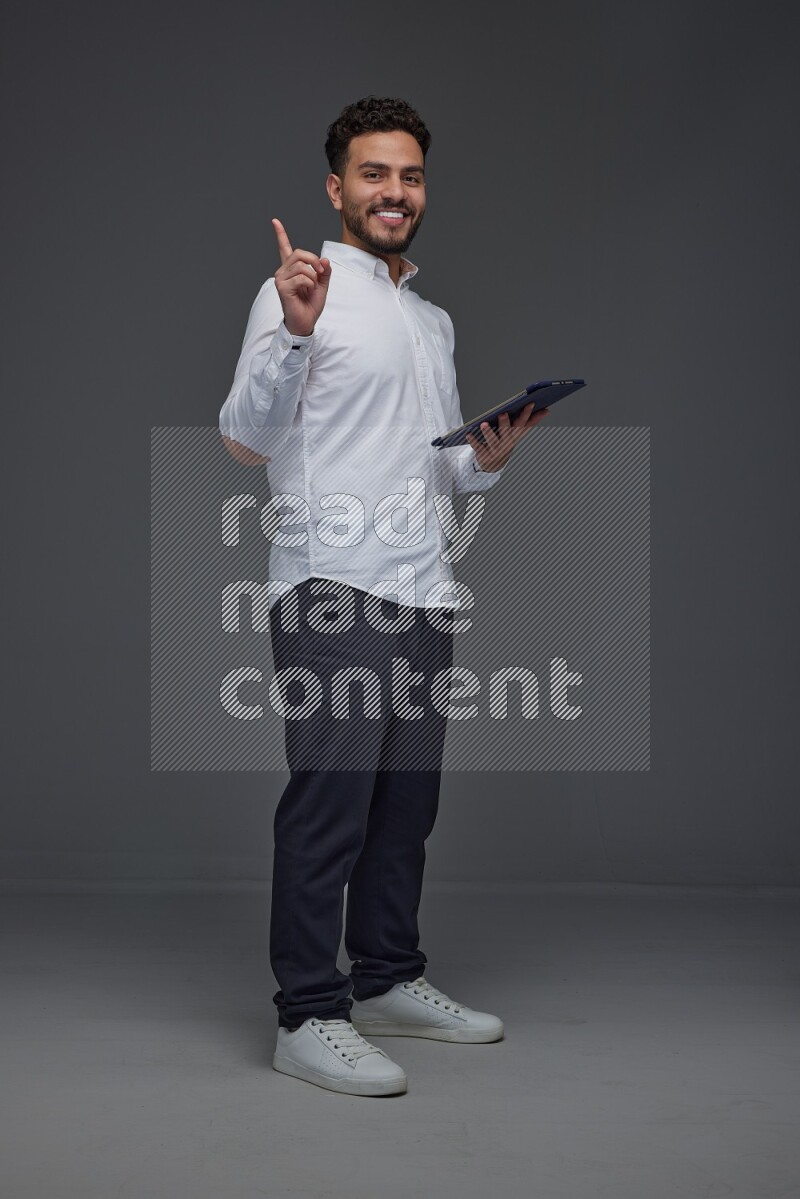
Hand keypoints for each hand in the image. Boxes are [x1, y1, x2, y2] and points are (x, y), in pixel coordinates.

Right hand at [272, 218, 331, 337]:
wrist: (306, 323)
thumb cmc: (310, 305)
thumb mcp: (322, 285)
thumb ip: (324, 271)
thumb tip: (324, 259)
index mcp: (291, 269)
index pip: (284, 248)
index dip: (280, 234)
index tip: (275, 221)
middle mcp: (283, 272)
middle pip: (299, 253)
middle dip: (314, 261)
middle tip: (321, 273)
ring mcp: (281, 279)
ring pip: (301, 266)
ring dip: (313, 276)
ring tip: (312, 287)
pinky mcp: (282, 288)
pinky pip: (301, 277)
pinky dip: (310, 283)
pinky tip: (307, 291)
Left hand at [465, 402, 549, 471]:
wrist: (493, 465)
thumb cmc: (506, 444)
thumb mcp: (518, 434)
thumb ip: (531, 421)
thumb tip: (547, 410)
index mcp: (515, 437)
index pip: (523, 425)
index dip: (528, 414)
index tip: (531, 403)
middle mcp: (506, 444)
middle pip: (507, 433)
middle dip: (505, 423)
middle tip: (503, 413)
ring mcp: (495, 450)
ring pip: (492, 441)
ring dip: (488, 432)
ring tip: (483, 424)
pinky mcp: (484, 455)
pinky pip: (478, 448)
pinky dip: (473, 441)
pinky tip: (468, 433)